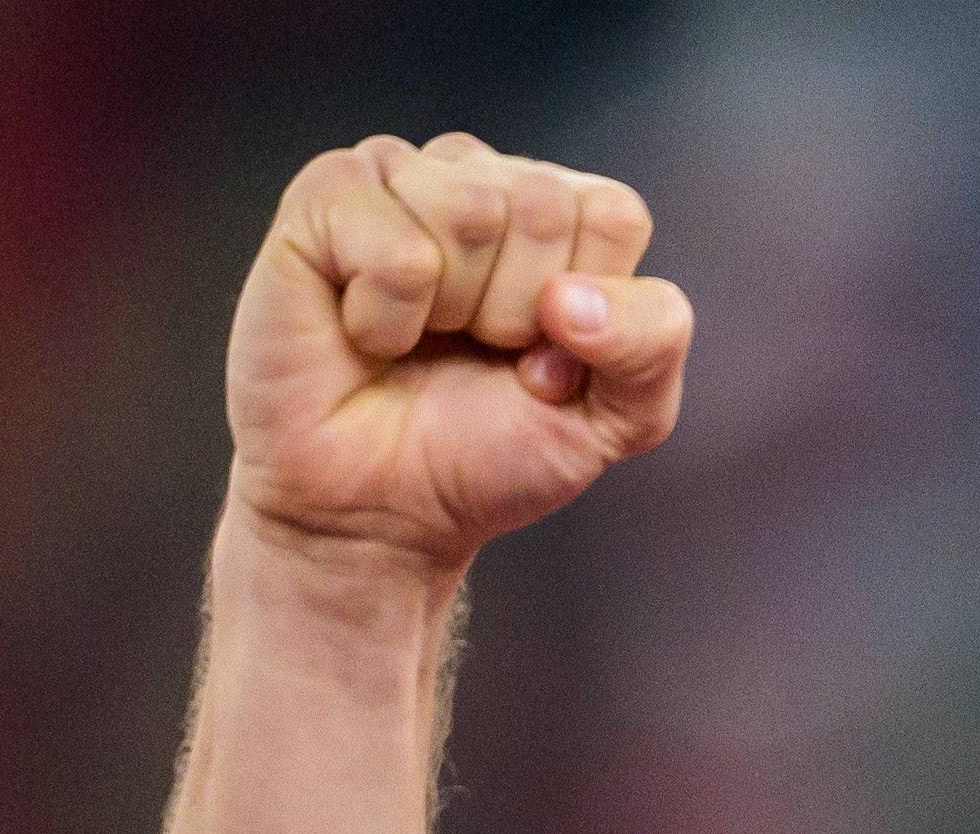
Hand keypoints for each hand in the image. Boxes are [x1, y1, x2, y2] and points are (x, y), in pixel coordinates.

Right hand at [226, 134, 692, 574]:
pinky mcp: (327, 196)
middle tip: (472, 352)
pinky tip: (366, 330)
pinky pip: (392, 247)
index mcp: (564, 213)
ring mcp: (402, 176)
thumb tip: (572, 294)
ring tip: (419, 340)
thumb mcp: (618, 417)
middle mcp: (483, 177)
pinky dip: (385, 317)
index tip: (543, 356)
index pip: (612, 214)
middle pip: (542, 207)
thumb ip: (652, 342)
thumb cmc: (490, 452)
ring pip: (469, 211)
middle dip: (513, 312)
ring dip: (449, 311)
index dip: (589, 310)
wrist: (378, 509)